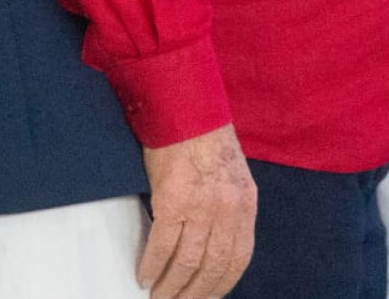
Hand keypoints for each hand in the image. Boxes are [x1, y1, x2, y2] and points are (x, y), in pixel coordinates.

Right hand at [138, 123, 256, 298]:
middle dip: (193, 295)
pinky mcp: (174, 199)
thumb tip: (211, 250)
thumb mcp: (231, 177)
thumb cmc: (206, 141)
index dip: (219, 287)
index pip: (237, 260)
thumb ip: (228, 212)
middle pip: (213, 268)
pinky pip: (163, 244)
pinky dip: (152, 265)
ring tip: (157, 297)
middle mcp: (228, 209)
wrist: (188, 109)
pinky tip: (143, 276)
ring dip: (170, 287)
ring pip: (188, 263)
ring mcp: (203, 205)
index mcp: (245, 204)